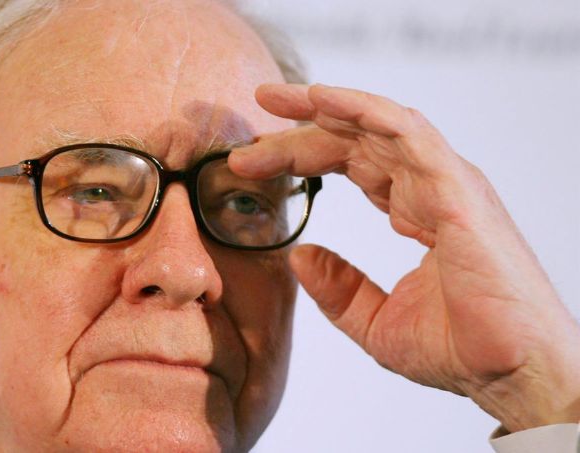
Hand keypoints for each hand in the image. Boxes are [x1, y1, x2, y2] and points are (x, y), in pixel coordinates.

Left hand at [229, 83, 579, 431]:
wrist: (511, 376)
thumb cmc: (463, 349)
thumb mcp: (376, 321)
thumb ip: (338, 289)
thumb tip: (300, 256)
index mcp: (416, 209)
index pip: (351, 161)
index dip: (300, 153)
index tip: (250, 159)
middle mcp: (431, 186)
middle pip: (357, 137)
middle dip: (301, 125)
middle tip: (252, 117)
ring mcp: (447, 184)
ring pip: (379, 124)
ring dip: (325, 106)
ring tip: (275, 98)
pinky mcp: (459, 191)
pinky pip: (408, 134)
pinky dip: (364, 112)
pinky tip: (323, 102)